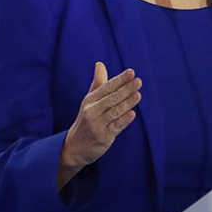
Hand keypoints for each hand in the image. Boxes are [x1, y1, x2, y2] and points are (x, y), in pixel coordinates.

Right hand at [58, 63, 141, 189]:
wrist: (74, 147)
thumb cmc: (86, 120)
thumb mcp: (89, 101)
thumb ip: (97, 83)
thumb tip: (100, 64)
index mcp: (90, 100)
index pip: (106, 87)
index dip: (119, 79)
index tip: (131, 72)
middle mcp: (92, 111)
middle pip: (111, 98)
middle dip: (125, 89)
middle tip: (138, 81)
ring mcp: (97, 125)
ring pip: (115, 112)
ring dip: (127, 103)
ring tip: (138, 94)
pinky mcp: (103, 137)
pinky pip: (115, 127)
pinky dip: (124, 121)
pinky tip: (132, 114)